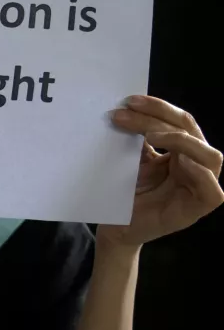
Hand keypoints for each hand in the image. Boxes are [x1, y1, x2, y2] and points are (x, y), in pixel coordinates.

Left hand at [103, 96, 222, 246]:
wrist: (116, 228)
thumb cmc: (124, 196)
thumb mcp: (129, 162)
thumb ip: (136, 140)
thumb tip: (127, 110)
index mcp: (181, 151)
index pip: (179, 122)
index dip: (158, 108)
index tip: (129, 101)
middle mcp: (195, 164)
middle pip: (190, 132)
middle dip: (159, 117)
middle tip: (126, 113)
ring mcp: (201, 186)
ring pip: (209, 155)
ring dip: (181, 140)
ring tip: (150, 135)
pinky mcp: (200, 208)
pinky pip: (213, 190)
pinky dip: (200, 174)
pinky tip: (181, 163)